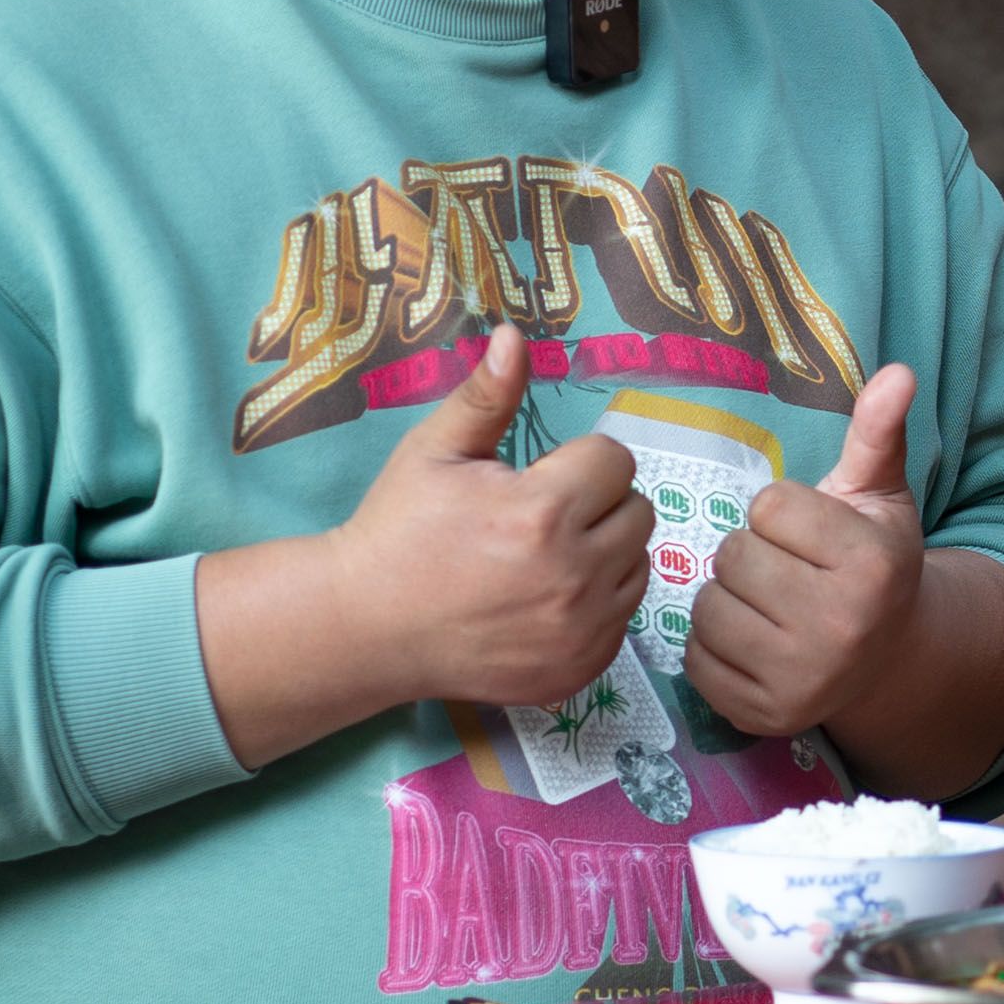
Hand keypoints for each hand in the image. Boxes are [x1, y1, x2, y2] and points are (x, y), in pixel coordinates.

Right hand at [322, 324, 652, 710]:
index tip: (536, 479)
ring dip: (604, 553)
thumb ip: (486, 396)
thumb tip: (515, 335)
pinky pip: (625, 617)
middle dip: (597, 504)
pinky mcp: (582, 668)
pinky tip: (545, 601)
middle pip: (637, 510)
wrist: (365, 626)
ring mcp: (581, 629)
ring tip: (541, 558)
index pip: (615, 460)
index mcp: (542, 512)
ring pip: (638, 564)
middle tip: (539, 519)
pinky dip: (598, 605)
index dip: (577, 462)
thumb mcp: (434, 452)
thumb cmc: (399, 530)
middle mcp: (573, 574)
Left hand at [683, 363, 927, 738]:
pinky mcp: (764, 714)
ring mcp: (801, 677)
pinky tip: (753, 642)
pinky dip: (712, 647)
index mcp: (870, 563)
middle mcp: (840, 625)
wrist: (890, 658)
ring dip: (727, 599)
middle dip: (752, 555)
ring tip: (768, 605)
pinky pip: (695, 659)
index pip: (770, 506)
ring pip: (708, 607)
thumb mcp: (878, 494)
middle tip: (786, 571)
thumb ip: (877, 433)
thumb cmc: (872, 562)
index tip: (811, 534)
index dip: (783, 513)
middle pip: (735, 556)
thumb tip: (898, 371)